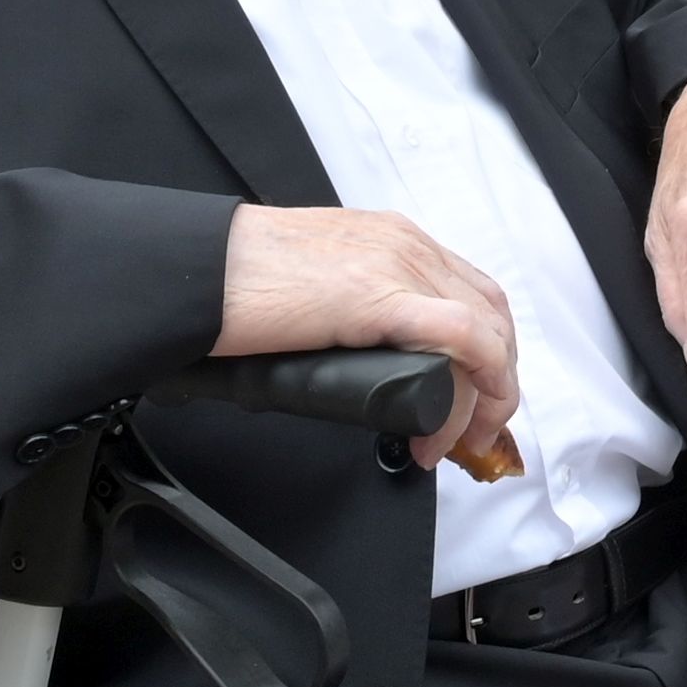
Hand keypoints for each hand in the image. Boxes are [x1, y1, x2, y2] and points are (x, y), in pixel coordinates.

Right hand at [215, 204, 520, 474]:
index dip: (486, 359)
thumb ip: (357, 319)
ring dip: (482, 400)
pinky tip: (442, 428)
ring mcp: (398, 266)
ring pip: (485, 335)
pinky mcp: (380, 294)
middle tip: (467, 438)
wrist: (192, 269)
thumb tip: (377, 372)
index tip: (470, 407)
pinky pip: (463, 338)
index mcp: (394, 242)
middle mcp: (406, 247)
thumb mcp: (320, 295)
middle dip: (494, 387)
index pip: (473, 298)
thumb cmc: (234, 286)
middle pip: (491, 319)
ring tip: (448, 444)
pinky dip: (471, 391)